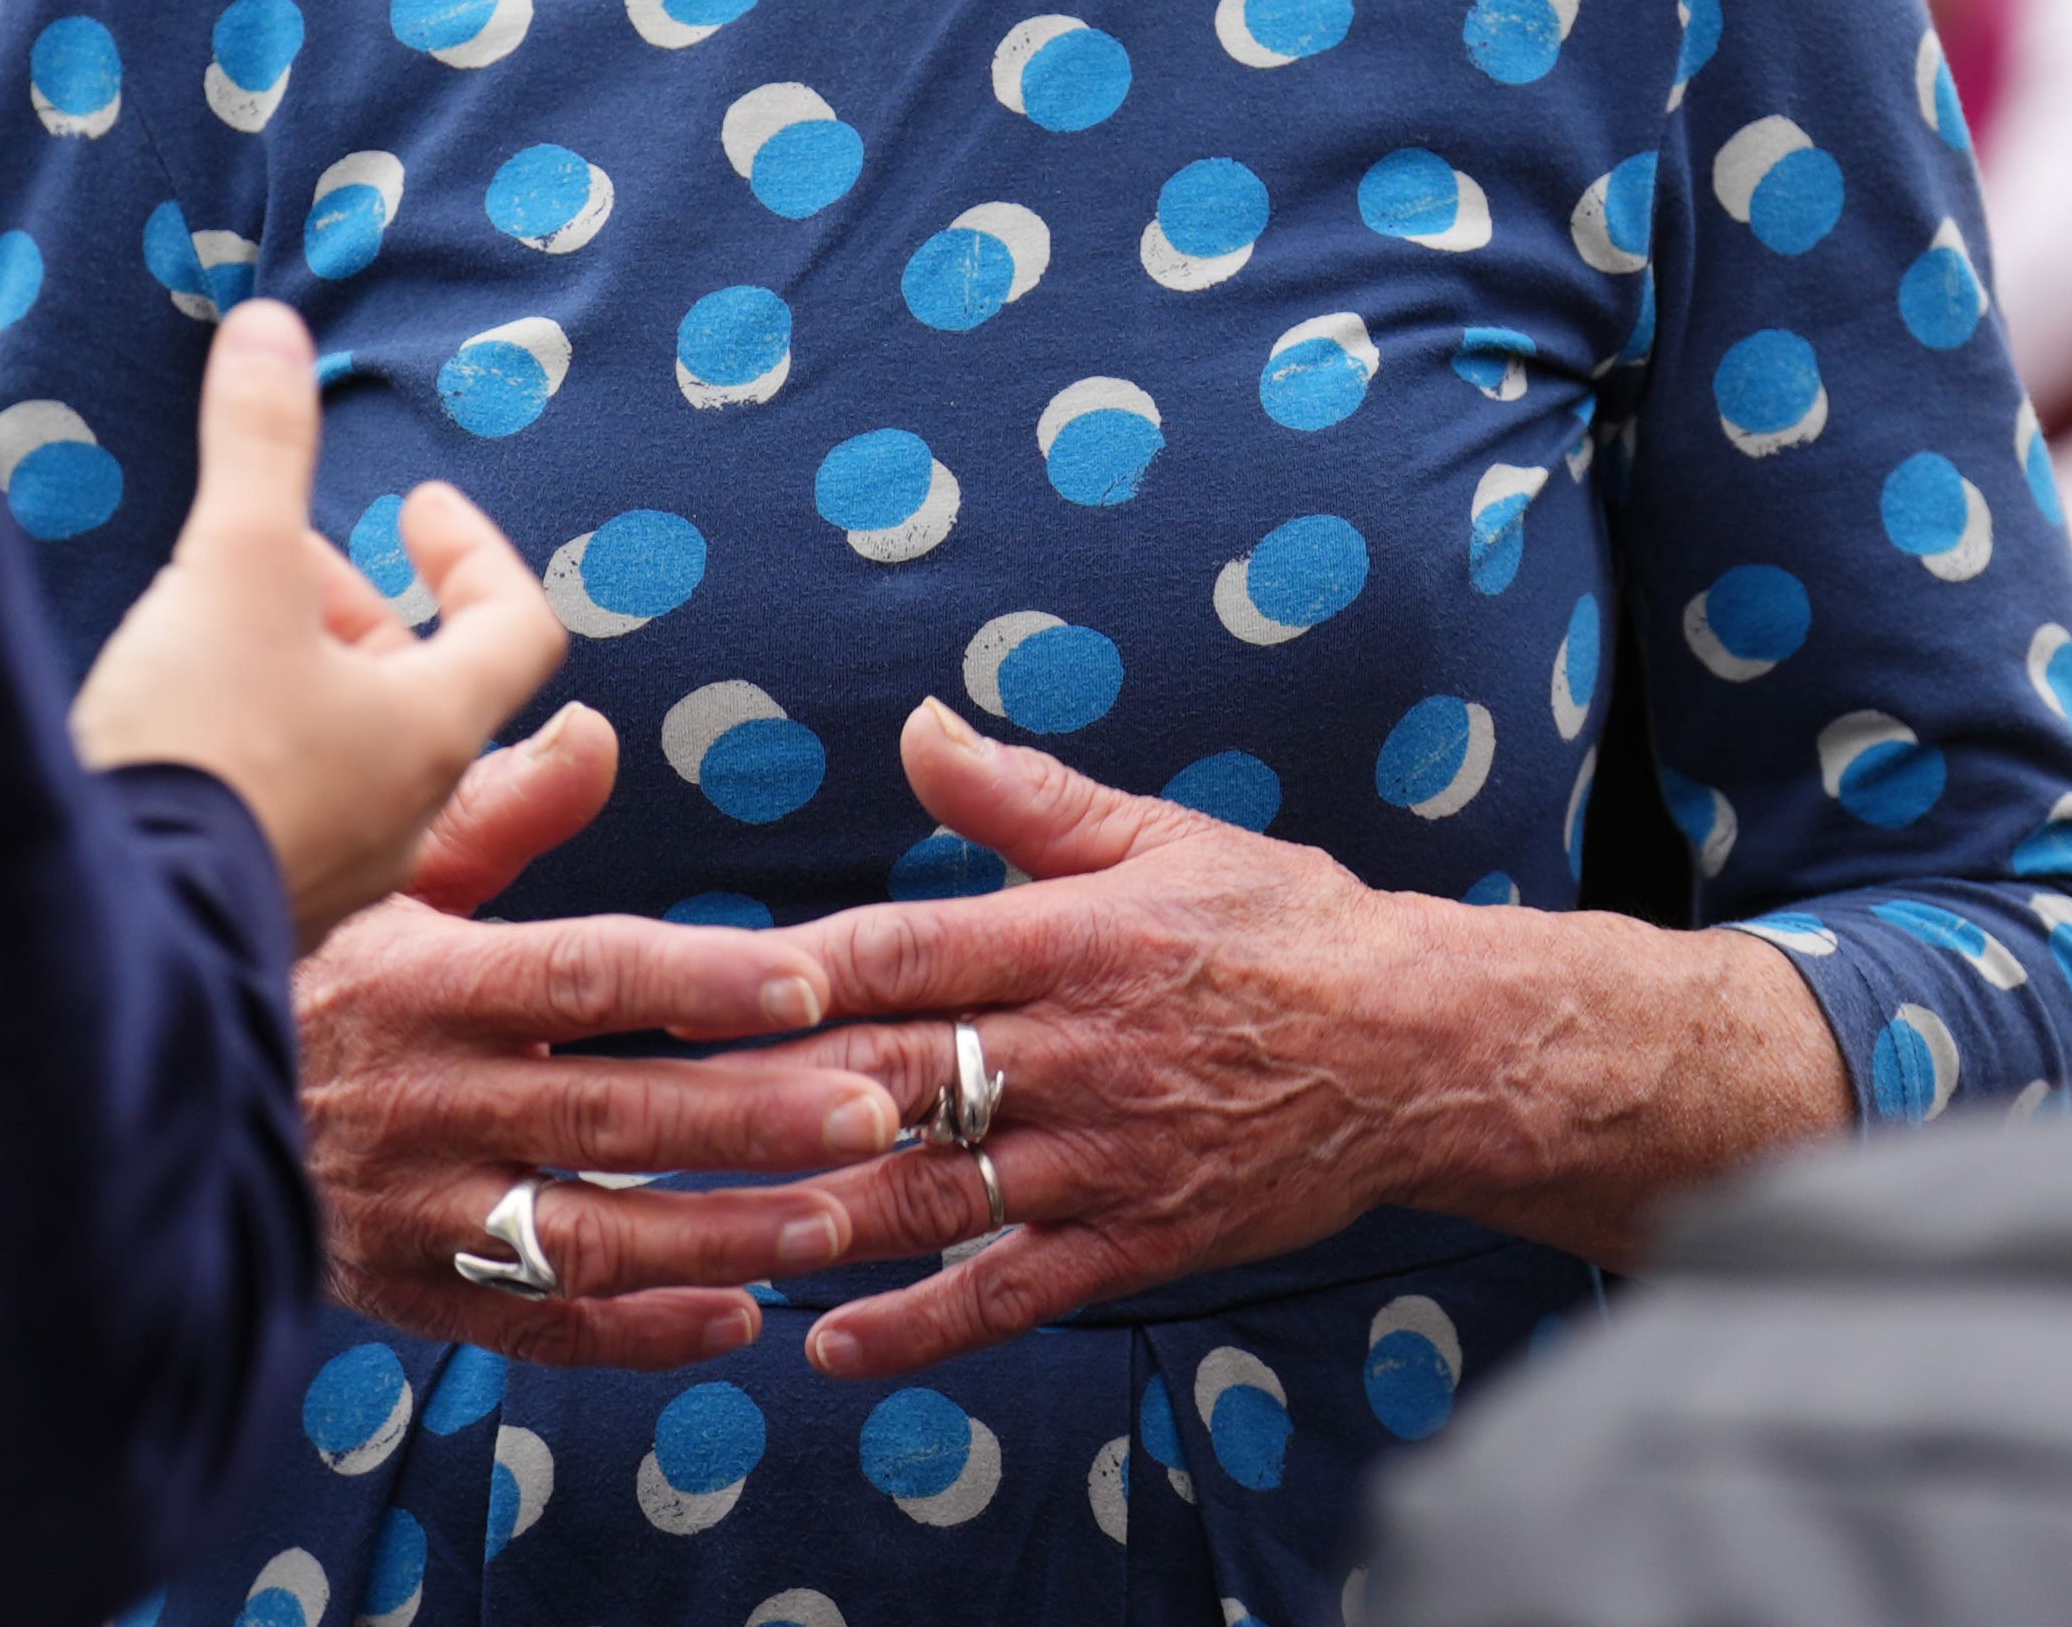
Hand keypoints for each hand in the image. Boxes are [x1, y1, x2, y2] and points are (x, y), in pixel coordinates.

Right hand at [65, 301, 559, 942]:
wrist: (100, 923)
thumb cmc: (201, 744)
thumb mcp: (232, 565)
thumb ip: (259, 445)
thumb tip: (272, 328)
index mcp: (434, 730)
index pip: (519, 631)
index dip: (476, 552)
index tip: (417, 506)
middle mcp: (403, 812)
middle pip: (426, 689)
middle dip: (363, 606)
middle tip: (288, 555)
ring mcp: (332, 871)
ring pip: (351, 749)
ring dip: (304, 668)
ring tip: (217, 615)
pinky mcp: (253, 901)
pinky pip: (285, 804)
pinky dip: (255, 736)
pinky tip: (172, 711)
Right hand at [295, 705, 915, 1364]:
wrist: (157, 1090)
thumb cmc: (309, 960)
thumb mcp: (383, 870)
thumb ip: (496, 810)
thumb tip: (596, 737)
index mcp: (425, 982)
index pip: (580, 975)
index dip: (697, 981)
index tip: (809, 982)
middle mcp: (422, 1102)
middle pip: (608, 1118)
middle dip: (750, 1121)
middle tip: (874, 1108)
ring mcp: (415, 1210)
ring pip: (585, 1239)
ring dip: (719, 1236)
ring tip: (837, 1218)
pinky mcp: (409, 1290)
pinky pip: (533, 1326)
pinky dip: (637, 1335)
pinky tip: (737, 1321)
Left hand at [739, 705, 1854, 1375]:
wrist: (1421, 1048)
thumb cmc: (1281, 927)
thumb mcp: (1160, 836)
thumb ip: (1027, 795)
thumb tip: (919, 726)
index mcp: (1072, 937)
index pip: (904, 948)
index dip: (795, 969)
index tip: (688, 979)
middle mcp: (1077, 1050)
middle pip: (897, 1077)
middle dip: (771, 1099)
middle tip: (650, 1116)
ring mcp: (1106, 1157)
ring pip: (936, 1193)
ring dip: (819, 1217)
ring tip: (706, 1232)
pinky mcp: (1138, 1238)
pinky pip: (1011, 1290)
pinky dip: (919, 1325)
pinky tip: (829, 1345)